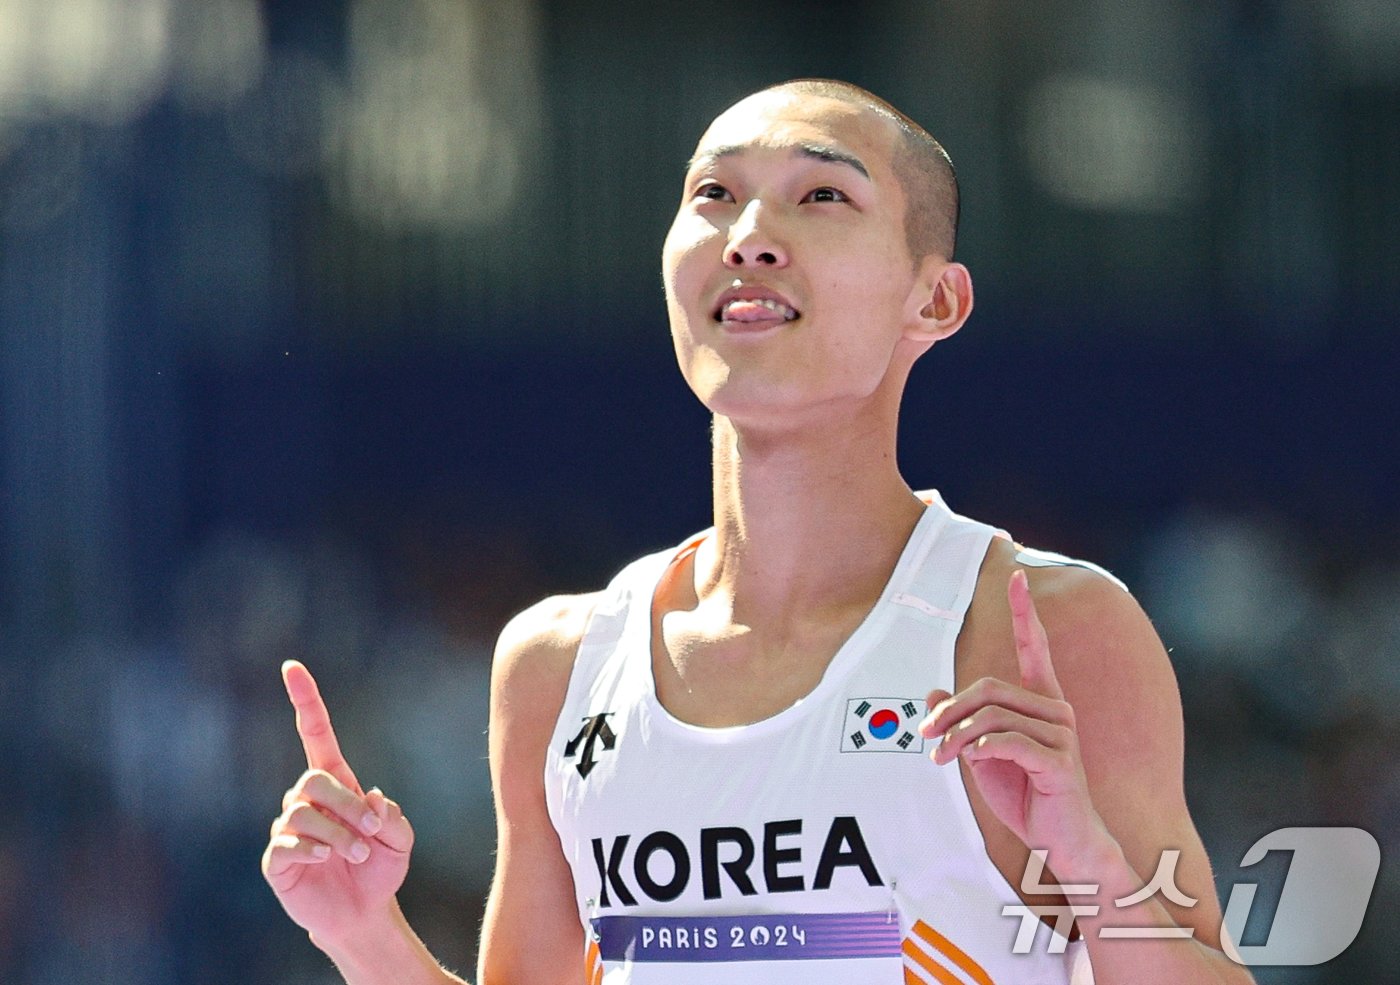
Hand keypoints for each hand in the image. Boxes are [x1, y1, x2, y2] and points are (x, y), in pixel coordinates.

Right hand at [262, 660, 414, 944]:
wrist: (363, 914)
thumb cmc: (380, 868)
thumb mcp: (401, 839)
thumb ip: (392, 816)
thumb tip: (369, 796)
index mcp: (336, 782)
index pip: (315, 733)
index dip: (305, 700)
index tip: (292, 666)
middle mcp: (306, 799)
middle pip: (312, 778)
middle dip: (345, 803)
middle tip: (370, 829)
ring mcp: (288, 828)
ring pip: (302, 813)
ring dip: (337, 835)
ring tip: (357, 855)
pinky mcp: (277, 859)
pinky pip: (286, 844)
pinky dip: (313, 852)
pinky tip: (325, 862)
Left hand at [920, 570, 1111, 869]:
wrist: (1059, 842)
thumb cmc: (1024, 795)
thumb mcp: (981, 754)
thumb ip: (962, 722)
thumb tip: (933, 693)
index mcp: (1041, 701)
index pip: (1033, 646)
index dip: (1024, 612)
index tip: (1016, 576)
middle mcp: (1056, 709)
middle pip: (988, 688)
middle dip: (949, 711)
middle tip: (926, 736)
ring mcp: (1062, 734)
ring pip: (991, 716)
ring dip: (956, 736)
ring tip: (941, 758)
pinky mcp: (1059, 761)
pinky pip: (1007, 741)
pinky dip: (981, 748)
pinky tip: (973, 759)